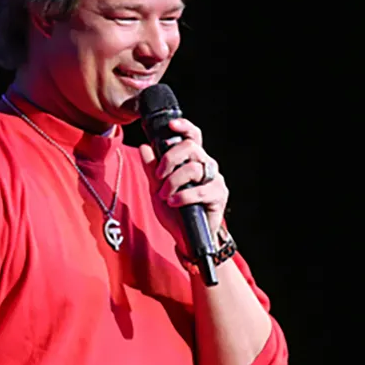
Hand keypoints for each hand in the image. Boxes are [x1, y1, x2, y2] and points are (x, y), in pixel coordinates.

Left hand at [139, 118, 227, 250]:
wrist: (186, 238)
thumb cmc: (174, 213)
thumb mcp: (157, 189)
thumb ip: (151, 169)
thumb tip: (144, 147)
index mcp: (193, 160)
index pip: (192, 136)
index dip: (183, 127)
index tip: (171, 125)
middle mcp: (206, 165)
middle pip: (191, 147)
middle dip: (170, 158)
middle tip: (159, 175)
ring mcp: (214, 179)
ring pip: (194, 168)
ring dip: (174, 182)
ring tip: (165, 195)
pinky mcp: (219, 195)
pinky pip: (201, 190)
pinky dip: (184, 196)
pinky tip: (174, 202)